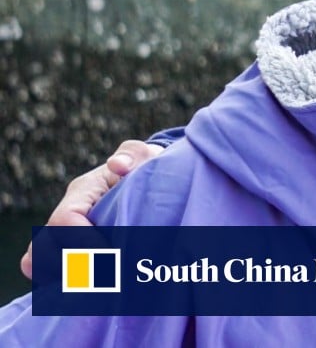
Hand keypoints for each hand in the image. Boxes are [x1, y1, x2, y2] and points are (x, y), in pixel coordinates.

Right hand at [20, 140, 164, 278]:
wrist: (146, 176)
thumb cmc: (146, 166)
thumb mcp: (144, 157)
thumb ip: (133, 156)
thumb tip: (118, 165)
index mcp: (80, 192)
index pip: (64, 222)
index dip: (83, 243)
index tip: (114, 255)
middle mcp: (66, 216)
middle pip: (40, 250)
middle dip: (71, 266)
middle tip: (108, 274)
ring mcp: (65, 236)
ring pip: (42, 266)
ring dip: (69, 278)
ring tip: (104, 282)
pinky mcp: (72, 252)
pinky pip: (56, 276)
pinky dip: (73, 285)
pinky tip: (103, 288)